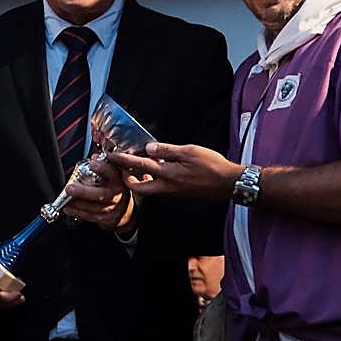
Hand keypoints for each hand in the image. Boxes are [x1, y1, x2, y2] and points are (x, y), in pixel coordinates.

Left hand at [62, 154, 134, 230]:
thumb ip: (104, 165)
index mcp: (119, 181)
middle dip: (84, 191)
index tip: (92, 163)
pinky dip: (77, 212)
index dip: (103, 168)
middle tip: (70, 188)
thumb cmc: (115, 188)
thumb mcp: (114, 174)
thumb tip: (94, 157)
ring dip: (77, 203)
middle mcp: (116, 195)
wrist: (124, 210)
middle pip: (101, 194)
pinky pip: (89, 216)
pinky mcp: (104, 218)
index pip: (113, 173)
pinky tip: (68, 208)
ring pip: (93, 207)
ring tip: (66, 198)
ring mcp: (111, 208)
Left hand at [107, 142, 242, 199]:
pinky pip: (160, 186)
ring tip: (136, 166)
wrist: (228, 183)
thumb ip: (167, 151)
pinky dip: (152, 178)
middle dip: (126, 179)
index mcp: (168, 174)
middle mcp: (167, 186)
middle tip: (121, 167)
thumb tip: (148, 148)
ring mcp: (173, 190)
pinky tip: (156, 168)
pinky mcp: (180, 191)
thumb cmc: (212, 166)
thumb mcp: (189, 151)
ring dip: (139, 179)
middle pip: (139, 187)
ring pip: (149, 188)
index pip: (140, 166)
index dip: (123, 160)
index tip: (112, 155)